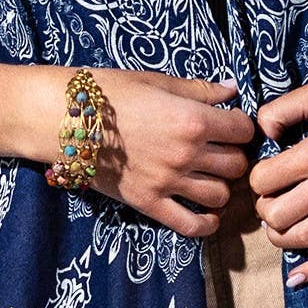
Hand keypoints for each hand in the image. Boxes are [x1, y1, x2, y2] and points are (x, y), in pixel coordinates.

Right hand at [78, 69, 256, 237]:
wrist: (63, 118)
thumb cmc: (109, 93)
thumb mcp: (157, 82)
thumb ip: (199, 90)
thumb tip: (232, 90)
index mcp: (191, 119)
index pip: (243, 130)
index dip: (241, 126)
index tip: (230, 124)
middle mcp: (185, 153)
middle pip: (236, 165)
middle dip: (233, 156)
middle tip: (219, 150)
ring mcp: (167, 182)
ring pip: (220, 195)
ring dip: (220, 186)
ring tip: (208, 176)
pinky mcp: (148, 203)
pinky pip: (191, 225)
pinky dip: (206, 223)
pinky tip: (206, 213)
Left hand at [249, 79, 307, 285]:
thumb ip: (281, 109)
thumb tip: (263, 134)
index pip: (264, 180)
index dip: (256, 179)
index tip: (265, 175)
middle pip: (278, 215)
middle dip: (265, 211)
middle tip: (270, 201)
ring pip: (303, 238)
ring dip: (281, 238)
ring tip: (279, 227)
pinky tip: (298, 276)